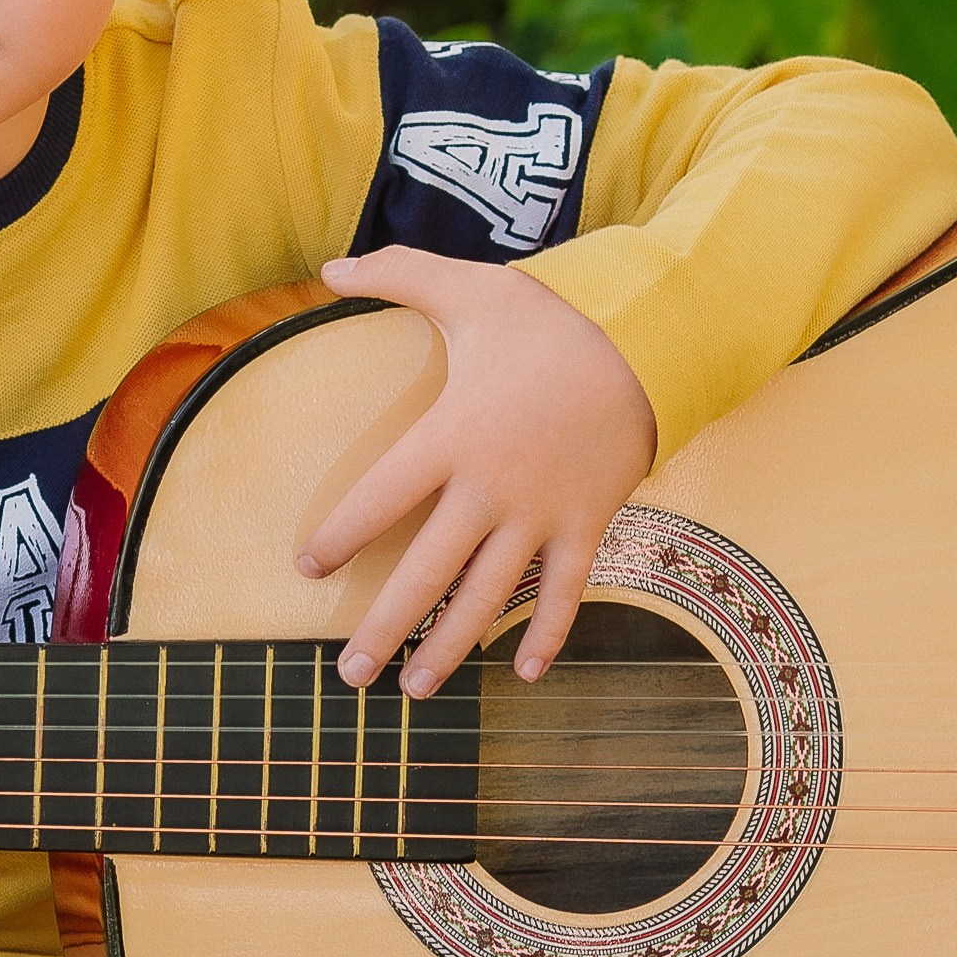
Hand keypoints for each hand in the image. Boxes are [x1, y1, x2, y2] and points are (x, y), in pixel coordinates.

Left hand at [300, 248, 657, 695]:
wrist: (649, 337)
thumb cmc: (550, 317)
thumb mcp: (468, 287)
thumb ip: (394, 274)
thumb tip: (326, 267)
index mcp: (450, 436)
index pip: (377, 499)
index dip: (338, 537)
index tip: (307, 568)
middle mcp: (491, 487)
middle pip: (425, 572)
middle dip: (384, 628)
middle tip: (348, 674)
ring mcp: (542, 513)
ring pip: (486, 597)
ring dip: (450, 648)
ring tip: (414, 690)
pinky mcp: (587, 524)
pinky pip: (564, 592)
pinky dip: (546, 634)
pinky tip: (522, 673)